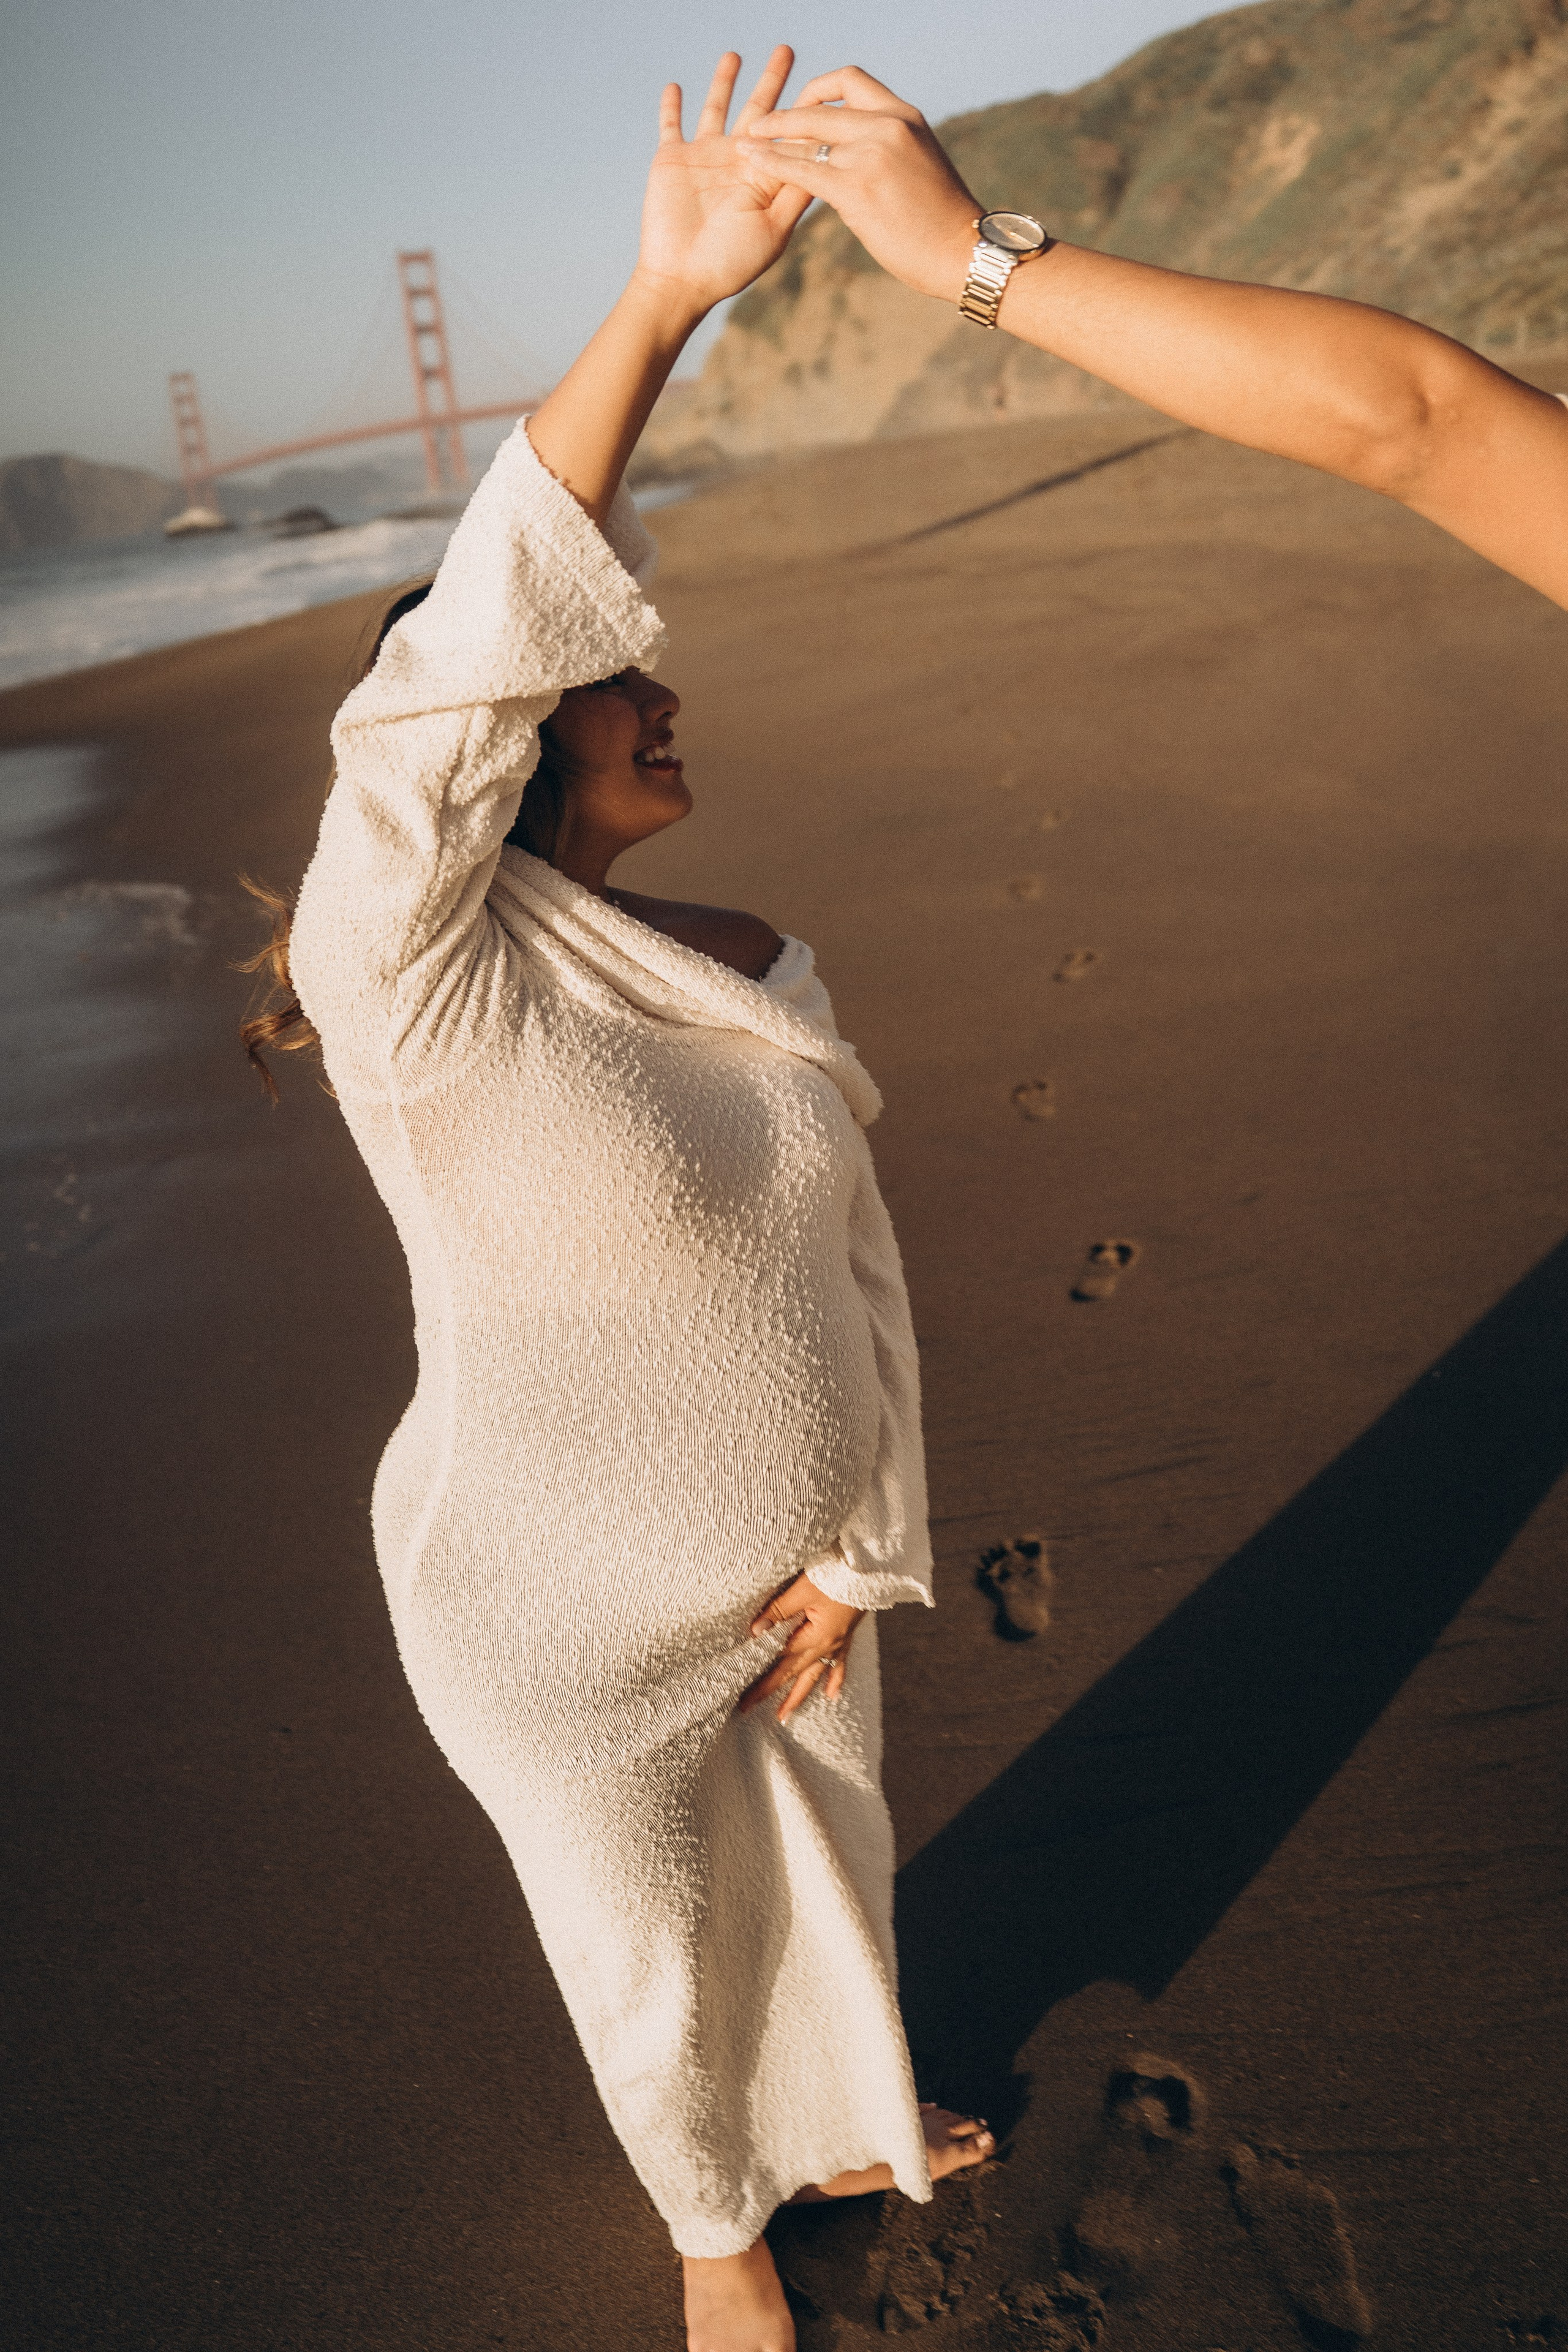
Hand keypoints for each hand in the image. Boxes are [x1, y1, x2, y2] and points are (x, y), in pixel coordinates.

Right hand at [635, 47, 814, 316]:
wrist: (683, 279)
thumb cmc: (731, 263)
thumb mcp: (774, 229)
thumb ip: (797, 191)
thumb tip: (827, 158)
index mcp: (765, 176)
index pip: (788, 135)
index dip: (803, 110)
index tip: (821, 85)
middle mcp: (737, 161)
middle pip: (758, 111)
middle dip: (773, 82)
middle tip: (788, 51)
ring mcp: (704, 157)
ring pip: (717, 107)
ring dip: (725, 82)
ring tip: (735, 54)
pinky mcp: (672, 158)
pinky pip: (671, 124)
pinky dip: (671, 106)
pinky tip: (674, 85)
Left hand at [739, 66, 981, 303]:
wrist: (962, 252)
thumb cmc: (942, 220)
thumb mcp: (920, 164)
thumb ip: (890, 146)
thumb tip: (859, 151)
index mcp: (904, 115)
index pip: (851, 81)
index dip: (818, 90)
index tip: (802, 106)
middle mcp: (887, 126)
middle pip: (821, 107)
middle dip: (783, 116)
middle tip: (757, 125)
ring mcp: (871, 155)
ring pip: (807, 139)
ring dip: (770, 140)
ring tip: (744, 146)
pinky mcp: (856, 188)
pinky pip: (802, 170)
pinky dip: (773, 164)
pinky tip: (753, 164)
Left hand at [739, 1571, 865, 1721]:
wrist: (869, 1569)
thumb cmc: (836, 1575)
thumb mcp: (803, 1589)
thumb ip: (779, 1610)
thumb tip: (756, 1631)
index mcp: (816, 1636)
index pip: (781, 1662)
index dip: (761, 1680)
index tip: (744, 1698)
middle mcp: (828, 1645)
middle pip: (795, 1673)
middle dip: (772, 1693)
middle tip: (749, 1708)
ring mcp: (839, 1643)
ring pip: (815, 1675)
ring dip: (799, 1695)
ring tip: (785, 1716)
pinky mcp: (846, 1637)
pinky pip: (839, 1665)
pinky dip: (834, 1681)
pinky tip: (831, 1696)